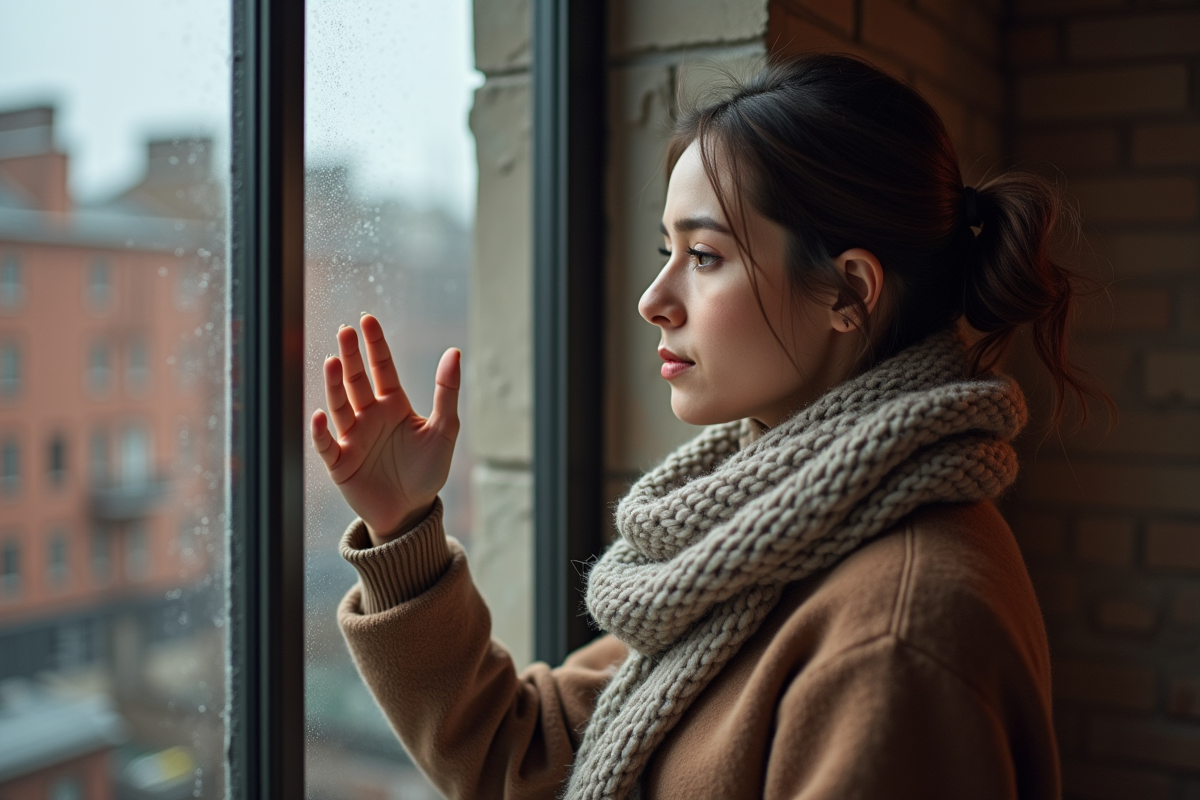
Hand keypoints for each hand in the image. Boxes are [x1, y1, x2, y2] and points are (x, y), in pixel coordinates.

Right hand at [310, 313, 460, 546]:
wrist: (411, 511)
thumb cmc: (427, 471)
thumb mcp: (443, 430)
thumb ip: (446, 392)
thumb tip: (454, 352)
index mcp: (393, 405)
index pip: (382, 368)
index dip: (374, 345)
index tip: (367, 319)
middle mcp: (369, 416)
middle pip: (357, 380)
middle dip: (351, 356)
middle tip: (345, 331)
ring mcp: (352, 438)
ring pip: (340, 405)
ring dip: (335, 385)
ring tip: (333, 362)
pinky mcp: (341, 463)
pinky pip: (328, 444)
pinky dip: (323, 431)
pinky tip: (322, 415)